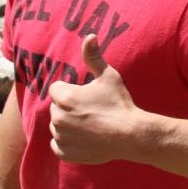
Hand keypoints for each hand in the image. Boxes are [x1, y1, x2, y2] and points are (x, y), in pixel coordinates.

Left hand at [48, 35, 139, 163]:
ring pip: (57, 126)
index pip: (56, 89)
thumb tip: (90, 36)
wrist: (131, 134)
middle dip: (69, 107)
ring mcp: (61, 137)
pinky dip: (68, 143)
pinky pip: (58, 145)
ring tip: (91, 124)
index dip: (71, 90)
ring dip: (68, 125)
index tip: (87, 95)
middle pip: (56, 108)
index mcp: (65, 98)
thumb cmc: (119, 103)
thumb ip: (93, 57)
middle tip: (91, 110)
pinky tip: (86, 138)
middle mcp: (58, 118)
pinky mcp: (65, 152)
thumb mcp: (109, 76)